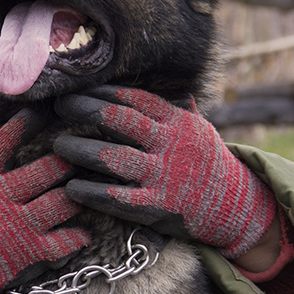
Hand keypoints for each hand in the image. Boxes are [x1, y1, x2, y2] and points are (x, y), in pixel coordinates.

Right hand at [0, 109, 89, 293]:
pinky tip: (84, 233)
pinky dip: (77, 237)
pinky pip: (62, 241)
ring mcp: (16, 224)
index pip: (6, 141)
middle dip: (66, 162)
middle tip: (79, 156)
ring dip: (75, 196)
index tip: (46, 110)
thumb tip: (5, 152)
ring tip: (85, 189)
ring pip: (59, 202)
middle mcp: (1, 197)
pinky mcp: (27, 250)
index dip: (27, 123)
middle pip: (45, 171)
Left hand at [52, 87, 276, 257]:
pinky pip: (118, 199)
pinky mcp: (158, 208)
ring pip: (114, 158)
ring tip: (57, 146)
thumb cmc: (208, 163)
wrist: (236, 207)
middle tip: (59, 104)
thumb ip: (181, 108)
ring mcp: (164, 176)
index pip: (135, 99)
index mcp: (177, 122)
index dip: (103, 91)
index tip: (77, 87)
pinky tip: (71, 188)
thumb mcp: (200, 129)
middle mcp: (170, 145)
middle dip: (86, 110)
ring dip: (81, 150)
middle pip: (121, 121)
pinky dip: (92, 193)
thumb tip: (174, 85)